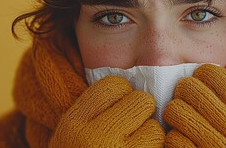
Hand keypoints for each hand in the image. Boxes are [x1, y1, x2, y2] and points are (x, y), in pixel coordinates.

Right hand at [49, 76, 163, 146]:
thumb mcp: (70, 136)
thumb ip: (93, 112)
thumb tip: (130, 85)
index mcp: (73, 125)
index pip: (113, 85)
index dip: (121, 93)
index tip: (118, 106)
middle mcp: (95, 139)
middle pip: (140, 101)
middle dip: (139, 112)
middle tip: (130, 128)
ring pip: (155, 128)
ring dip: (149, 137)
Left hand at [164, 64, 225, 147]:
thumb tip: (197, 73)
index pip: (214, 74)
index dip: (199, 78)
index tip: (199, 90)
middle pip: (190, 88)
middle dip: (181, 95)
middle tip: (184, 106)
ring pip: (176, 111)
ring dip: (173, 118)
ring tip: (182, 126)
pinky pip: (171, 140)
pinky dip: (170, 142)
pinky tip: (181, 147)